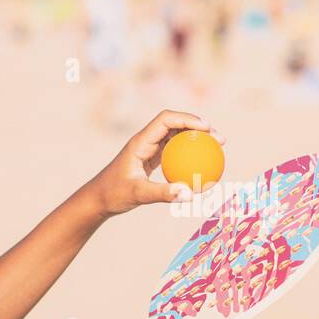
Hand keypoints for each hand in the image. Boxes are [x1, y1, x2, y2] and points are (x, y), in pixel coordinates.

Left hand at [87, 109, 224, 217]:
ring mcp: (149, 149)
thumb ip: (163, 194)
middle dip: (199, 127)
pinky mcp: (152, 159)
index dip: (188, 119)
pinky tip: (203, 168)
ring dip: (197, 140)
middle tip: (220, 140)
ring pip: (177, 137)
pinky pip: (174, 152)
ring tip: (217, 149)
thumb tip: (190, 194)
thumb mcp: (138, 194)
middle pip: (176, 125)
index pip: (166, 120)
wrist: (98, 200)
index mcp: (141, 141)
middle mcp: (146, 141)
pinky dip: (189, 155)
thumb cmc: (114, 194)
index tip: (207, 129)